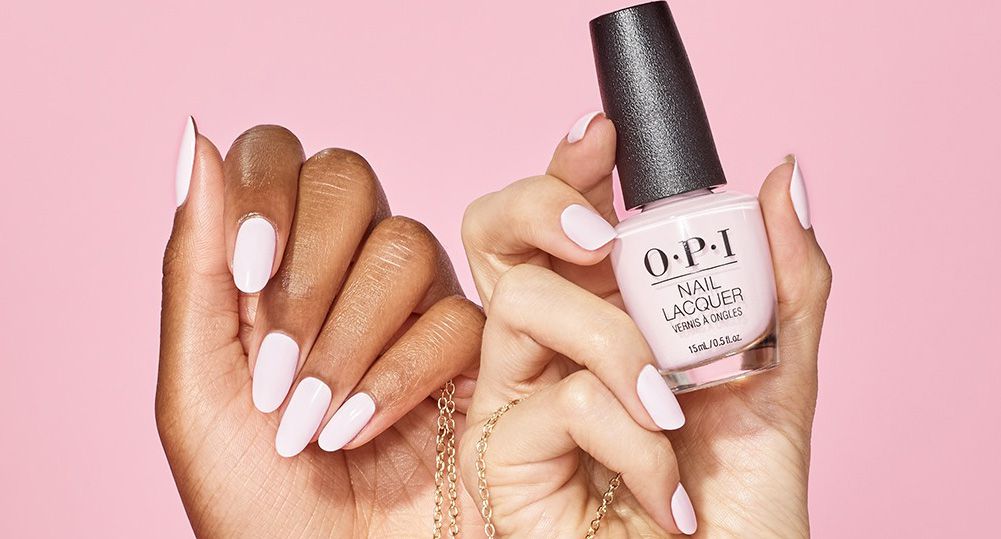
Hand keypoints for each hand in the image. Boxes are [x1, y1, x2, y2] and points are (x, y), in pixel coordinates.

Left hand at [157, 121, 485, 536]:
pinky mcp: (471, 350)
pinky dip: (399, 376)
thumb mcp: (197, 385)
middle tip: (281, 367)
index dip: (268, 192)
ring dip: (348, 338)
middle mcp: (342, 270)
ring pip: (404, 246)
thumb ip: (195, 264)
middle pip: (347, 180)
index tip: (249, 272)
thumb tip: (193, 137)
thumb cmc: (252, 499)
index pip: (275, 156)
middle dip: (309, 273)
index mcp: (269, 266)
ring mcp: (411, 306)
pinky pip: (453, 318)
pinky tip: (360, 431)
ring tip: (314, 420)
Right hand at [459, 113, 830, 536]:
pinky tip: (662, 494)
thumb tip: (783, 177)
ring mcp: (517, 396)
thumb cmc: (737, 500)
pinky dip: (636, 442)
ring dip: (620, 348)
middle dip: (542, 203)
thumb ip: (782, 278)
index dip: (568, 164)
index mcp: (604, 312)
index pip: (563, 218)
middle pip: (498, 234)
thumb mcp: (775, 374)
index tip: (602, 133)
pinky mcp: (499, 453)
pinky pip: (562, 402)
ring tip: (674, 413)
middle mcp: (550, 345)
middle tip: (601, 233)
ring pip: (528, 304)